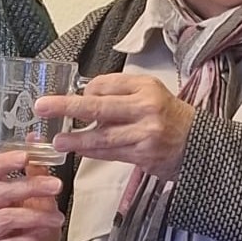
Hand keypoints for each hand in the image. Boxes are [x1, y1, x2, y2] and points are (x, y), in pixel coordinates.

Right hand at [0, 149, 63, 240]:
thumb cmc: (30, 231)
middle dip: (29, 186)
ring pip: (4, 218)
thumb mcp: (39, 201)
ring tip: (58, 219)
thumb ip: (36, 174)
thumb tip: (35, 139)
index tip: (26, 155)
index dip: (5, 161)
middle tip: (57, 185)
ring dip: (34, 217)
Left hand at [33, 73, 194, 177]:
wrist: (198, 143)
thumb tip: (84, 94)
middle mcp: (145, 108)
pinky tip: (78, 150)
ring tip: (57, 140)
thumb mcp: (148, 92)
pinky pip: (111, 153)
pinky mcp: (144, 155)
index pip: (104, 85)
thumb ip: (118, 92)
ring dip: (77, 139)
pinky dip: (92, 152)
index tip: (70, 97)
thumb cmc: (168, 115)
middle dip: (67, 107)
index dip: (84, 92)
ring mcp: (145, 133)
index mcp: (144, 87)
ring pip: (103, 136)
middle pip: (99, 107)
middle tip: (42, 106)